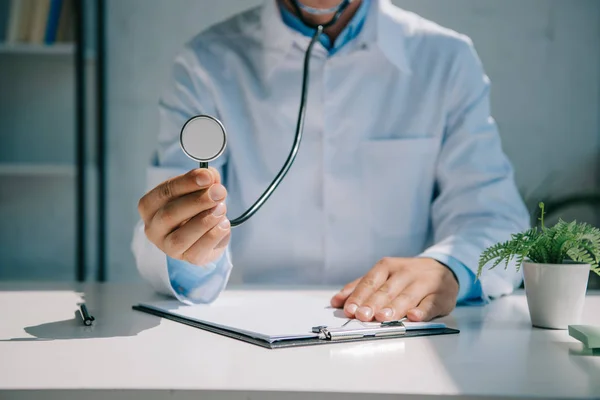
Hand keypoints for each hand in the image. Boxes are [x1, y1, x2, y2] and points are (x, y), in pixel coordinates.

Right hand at [137, 167, 230, 265]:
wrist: (206, 235)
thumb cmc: (196, 209)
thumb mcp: (199, 189)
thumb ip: (205, 180)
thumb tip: (211, 176)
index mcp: (150, 206)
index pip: (164, 192)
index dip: (186, 183)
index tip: (207, 177)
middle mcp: (153, 228)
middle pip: (170, 214)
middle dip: (198, 201)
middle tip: (219, 192)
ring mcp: (168, 247)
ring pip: (181, 237)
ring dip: (206, 220)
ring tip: (222, 208)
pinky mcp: (187, 258)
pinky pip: (199, 250)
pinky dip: (214, 234)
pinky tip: (224, 223)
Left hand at [330, 257, 458, 321]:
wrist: (443, 268)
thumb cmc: (406, 276)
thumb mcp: (383, 276)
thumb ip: (360, 287)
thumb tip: (336, 301)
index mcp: (388, 266)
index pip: (370, 282)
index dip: (359, 296)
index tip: (349, 310)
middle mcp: (406, 272)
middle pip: (387, 289)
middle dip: (373, 303)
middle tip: (362, 316)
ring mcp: (425, 282)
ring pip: (407, 296)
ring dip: (394, 307)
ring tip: (382, 317)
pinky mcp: (441, 295)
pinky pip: (431, 303)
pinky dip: (422, 310)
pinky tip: (413, 317)